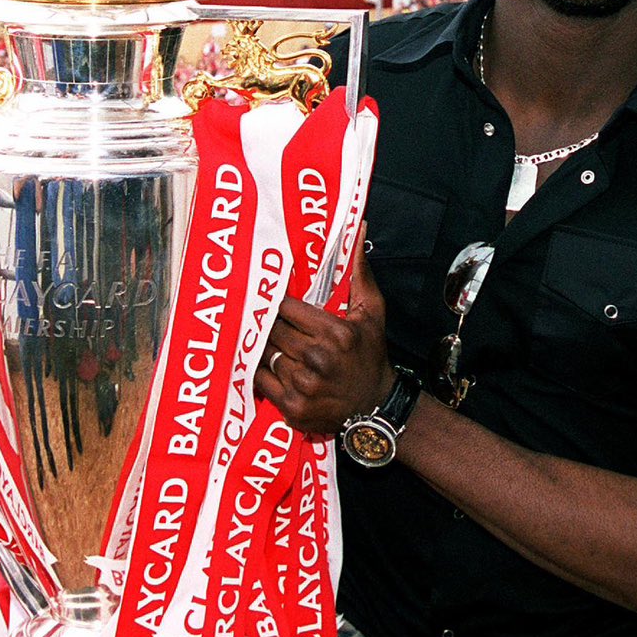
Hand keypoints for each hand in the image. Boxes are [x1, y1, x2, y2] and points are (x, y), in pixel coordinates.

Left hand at [254, 230, 391, 437]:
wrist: (374, 407)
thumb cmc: (370, 354)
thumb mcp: (371, 312)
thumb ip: (359, 272)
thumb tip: (358, 229)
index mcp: (337, 333)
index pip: (287, 309)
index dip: (279, 306)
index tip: (277, 305)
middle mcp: (320, 359)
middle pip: (274, 332)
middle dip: (271, 326)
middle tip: (269, 323)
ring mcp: (305, 386)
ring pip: (267, 355)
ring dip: (266, 349)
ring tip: (272, 344)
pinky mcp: (294, 408)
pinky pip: (262, 382)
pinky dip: (262, 373)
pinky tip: (270, 366)